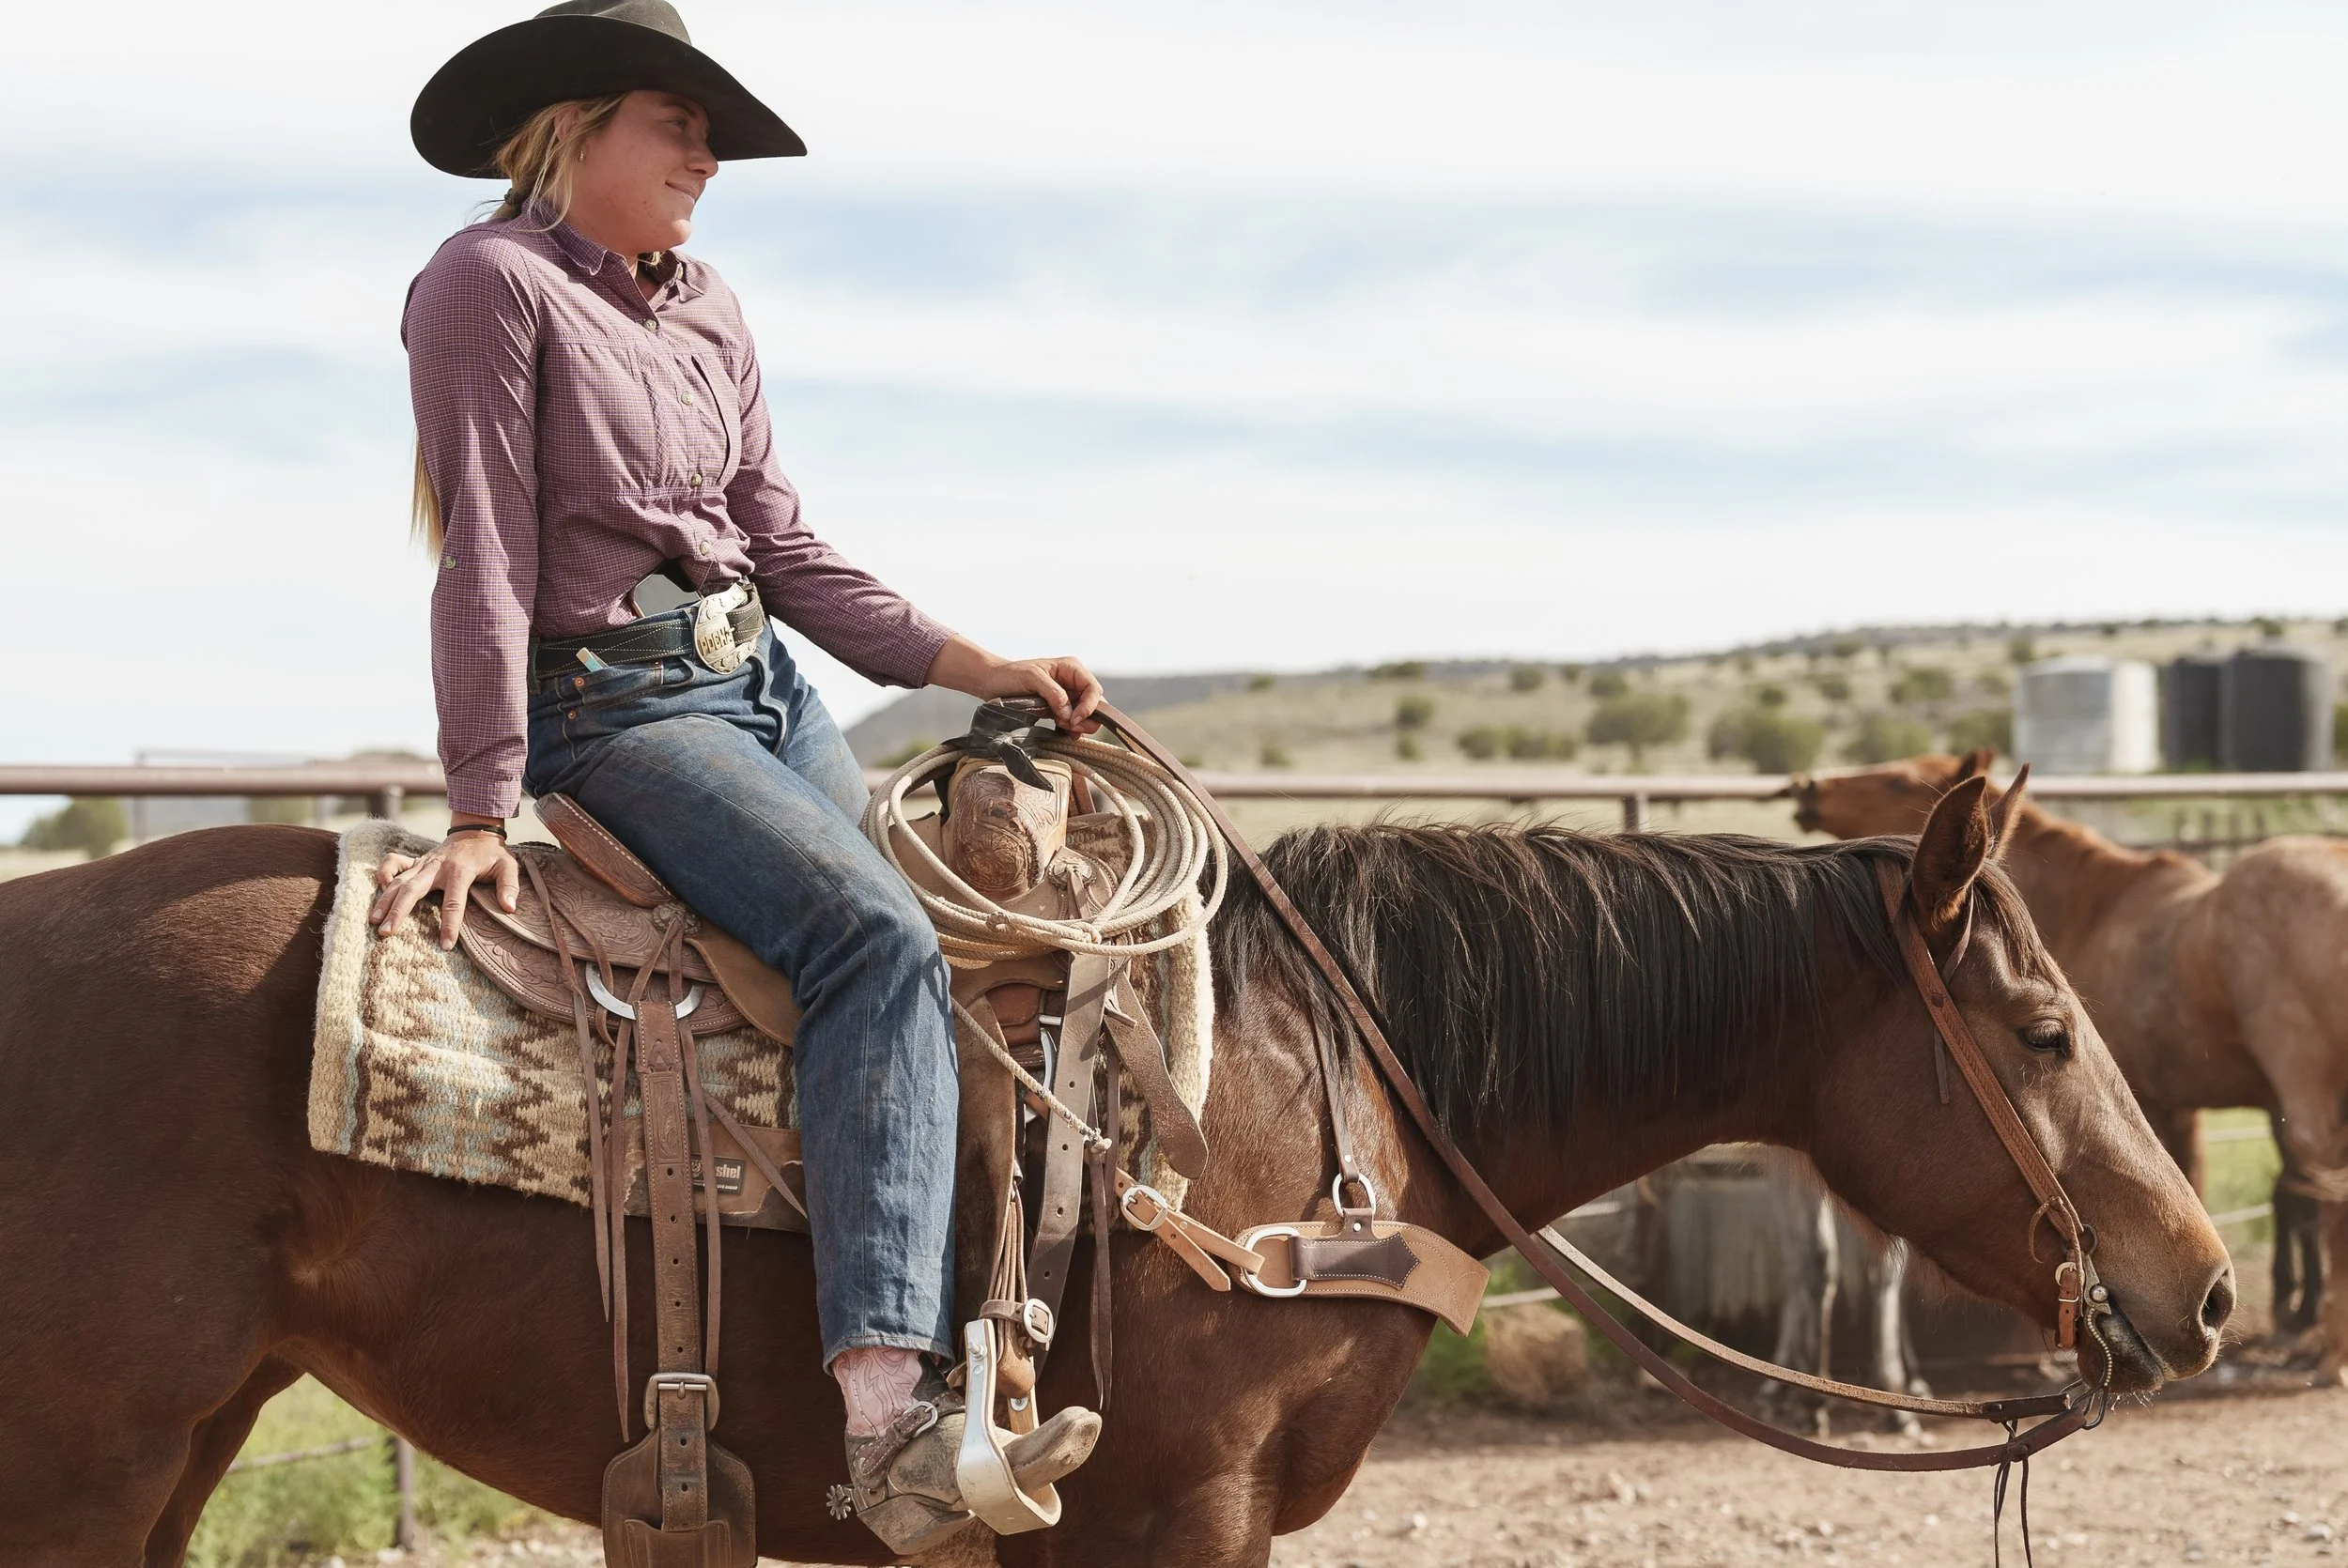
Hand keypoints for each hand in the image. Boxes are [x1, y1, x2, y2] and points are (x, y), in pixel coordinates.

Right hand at [368, 825, 519, 949]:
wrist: (476, 830)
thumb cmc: (492, 854)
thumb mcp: (508, 866)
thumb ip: (509, 886)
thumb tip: (509, 908)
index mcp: (461, 871)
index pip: (454, 903)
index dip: (450, 925)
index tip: (445, 946)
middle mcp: (437, 867)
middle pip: (413, 889)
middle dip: (398, 911)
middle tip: (386, 933)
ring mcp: (424, 863)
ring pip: (399, 880)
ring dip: (385, 899)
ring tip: (374, 921)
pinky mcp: (417, 860)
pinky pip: (394, 862)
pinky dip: (384, 873)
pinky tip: (378, 890)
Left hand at [926, 635, 1103, 735]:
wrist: (991, 683)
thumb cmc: (1010, 675)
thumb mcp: (1032, 678)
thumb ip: (1053, 693)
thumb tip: (1069, 713)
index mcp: (1071, 669)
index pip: (1094, 689)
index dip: (1089, 706)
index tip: (1073, 720)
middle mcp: (1073, 682)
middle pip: (1095, 704)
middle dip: (1085, 718)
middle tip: (1068, 726)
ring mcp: (1067, 697)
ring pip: (1086, 716)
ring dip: (1078, 726)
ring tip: (1062, 727)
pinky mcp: (1059, 710)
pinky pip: (1074, 723)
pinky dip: (1071, 730)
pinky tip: (1062, 732)